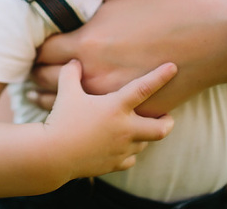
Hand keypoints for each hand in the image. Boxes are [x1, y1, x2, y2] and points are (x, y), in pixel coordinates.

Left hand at [33, 0, 226, 115]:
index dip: (34, 50)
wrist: (213, 35)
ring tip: (49, 92)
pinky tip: (84, 106)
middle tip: (36, 68)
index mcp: (87, 42)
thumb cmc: (167, 6)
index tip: (35, 47)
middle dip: (38, 73)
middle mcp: (95, 74)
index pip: (41, 53)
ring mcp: (114, 97)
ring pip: (66, 107)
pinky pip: (99, 119)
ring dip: (55, 98)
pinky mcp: (135, 112)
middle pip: (46, 82)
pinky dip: (87, 112)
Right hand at [44, 60, 176, 176]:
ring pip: (145, 143)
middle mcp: (125, 129)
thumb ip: (71, 73)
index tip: (173, 67)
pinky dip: (129, 153)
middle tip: (166, 116)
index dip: (161, 76)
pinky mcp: (114, 164)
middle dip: (167, 121)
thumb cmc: (61, 120)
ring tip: (137, 128)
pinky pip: (130, 159)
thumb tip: (74, 61)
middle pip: (161, 128)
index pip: (144, 88)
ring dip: (144, 135)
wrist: (53, 155)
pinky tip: (120, 147)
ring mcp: (122, 149)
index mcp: (116, 107)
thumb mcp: (66, 92)